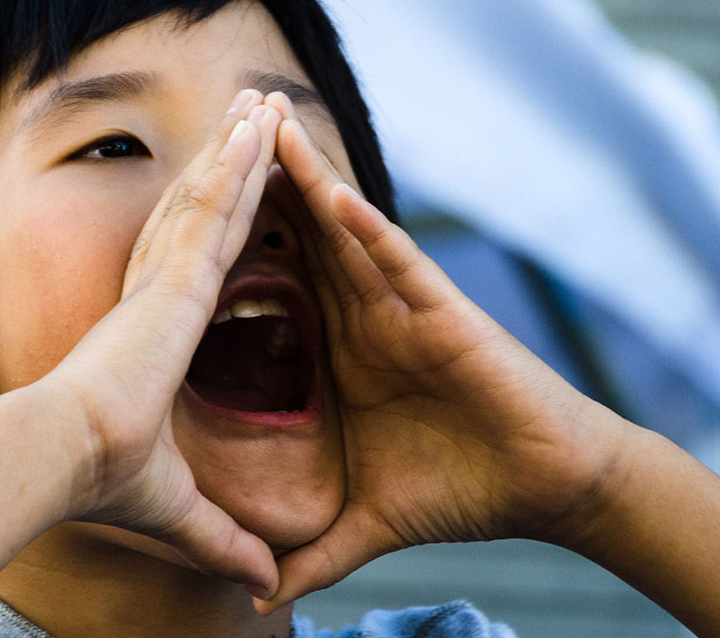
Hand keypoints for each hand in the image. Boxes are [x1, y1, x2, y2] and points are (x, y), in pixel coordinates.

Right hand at [40, 92, 281, 593]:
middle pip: (205, 210)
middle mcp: (158, 289)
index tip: (237, 186)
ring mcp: (163, 276)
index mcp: (155, 328)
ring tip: (264, 102)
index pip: (199, 261)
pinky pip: (216, 205)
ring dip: (239, 146)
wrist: (64, 459)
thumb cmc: (106, 478)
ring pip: (212, 195)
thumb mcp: (184, 509)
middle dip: (230, 160)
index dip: (219, 218)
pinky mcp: (173, 274)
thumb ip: (226, 538)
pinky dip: (238, 163)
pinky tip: (260, 126)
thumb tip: (263, 587)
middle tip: (253, 114)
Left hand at [256, 96, 634, 608]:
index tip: (176, 217)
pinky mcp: (444, 312)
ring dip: (303, 179)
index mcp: (339, 349)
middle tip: (212, 130)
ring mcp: (403, 307)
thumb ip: (313, 553)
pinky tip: (328, 193)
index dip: (228, 249)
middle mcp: (365, 314)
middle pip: (299, 238)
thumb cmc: (460, 490)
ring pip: (342, 232)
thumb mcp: (365, 522)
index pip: (273, 288)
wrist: (543, 488)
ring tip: (261, 128)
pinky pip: (397, 261)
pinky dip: (364, 227)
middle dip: (258, 184)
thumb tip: (262, 596)